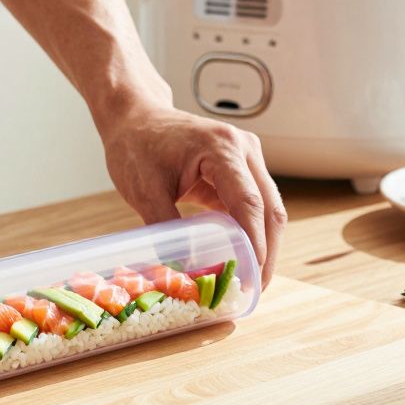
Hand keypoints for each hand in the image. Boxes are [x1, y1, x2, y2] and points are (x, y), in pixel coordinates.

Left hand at [98, 101, 286, 287]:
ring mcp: (246, 156)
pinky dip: (249, 230)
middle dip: (267, 250)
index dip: (255, 243)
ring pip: (267, 207)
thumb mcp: (144, 190)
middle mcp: (243, 148)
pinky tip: (240, 256)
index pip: (248, 202)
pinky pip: (252, 203)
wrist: (135, 117)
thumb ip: (165, 228)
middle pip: (269, 207)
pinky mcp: (240, 168)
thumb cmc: (136, 145)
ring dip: (262, 242)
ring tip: (250, 278)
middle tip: (255, 287)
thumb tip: (183, 270)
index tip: (253, 275)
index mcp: (221, 148)